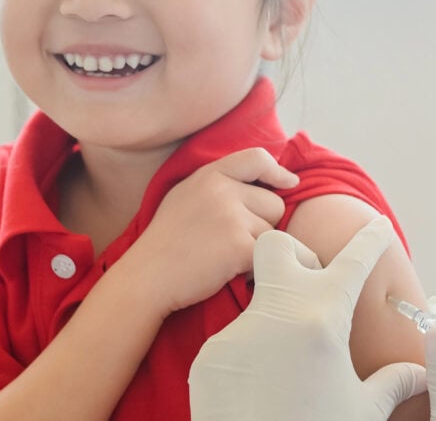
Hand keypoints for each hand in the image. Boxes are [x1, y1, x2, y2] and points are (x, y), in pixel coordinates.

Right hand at [125, 147, 295, 316]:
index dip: (277, 172)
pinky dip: (259, 267)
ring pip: (273, 232)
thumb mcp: (187, 195)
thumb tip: (266, 178)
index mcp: (209, 174)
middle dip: (262, 223)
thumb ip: (220, 184)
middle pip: (274, 203)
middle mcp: (221, 190)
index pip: (257, 158)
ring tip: (226, 257)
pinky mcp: (239, 246)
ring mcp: (231, 217)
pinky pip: (270, 254)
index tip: (289, 183)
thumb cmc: (167, 241)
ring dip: (258, 247)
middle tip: (231, 241)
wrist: (146, 277)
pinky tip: (235, 272)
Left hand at [189, 216, 425, 419]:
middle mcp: (276, 314)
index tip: (376, 225)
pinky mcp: (209, 356)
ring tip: (289, 366)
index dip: (370, 240)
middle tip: (313, 289)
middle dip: (296, 256)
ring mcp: (236, 332)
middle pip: (277, 245)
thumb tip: (423, 372)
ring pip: (257, 301)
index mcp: (323, 319)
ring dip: (277, 318)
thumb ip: (394, 382)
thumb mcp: (364, 411)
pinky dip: (253, 355)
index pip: (353, 261)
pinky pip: (235, 340)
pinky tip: (262, 388)